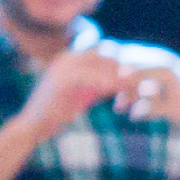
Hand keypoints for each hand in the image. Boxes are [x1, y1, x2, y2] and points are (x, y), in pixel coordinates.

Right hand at [12, 37, 155, 150]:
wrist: (34, 125)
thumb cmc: (59, 111)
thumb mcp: (84, 93)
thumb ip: (101, 84)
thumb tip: (124, 80)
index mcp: (72, 59)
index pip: (105, 54)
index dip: (124, 64)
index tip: (142, 76)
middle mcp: (67, 58)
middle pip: (105, 56)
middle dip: (125, 68)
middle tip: (144, 80)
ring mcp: (62, 67)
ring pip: (100, 65)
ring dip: (119, 75)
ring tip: (137, 87)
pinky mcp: (60, 79)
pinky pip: (90, 78)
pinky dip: (105, 84)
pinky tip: (119, 93)